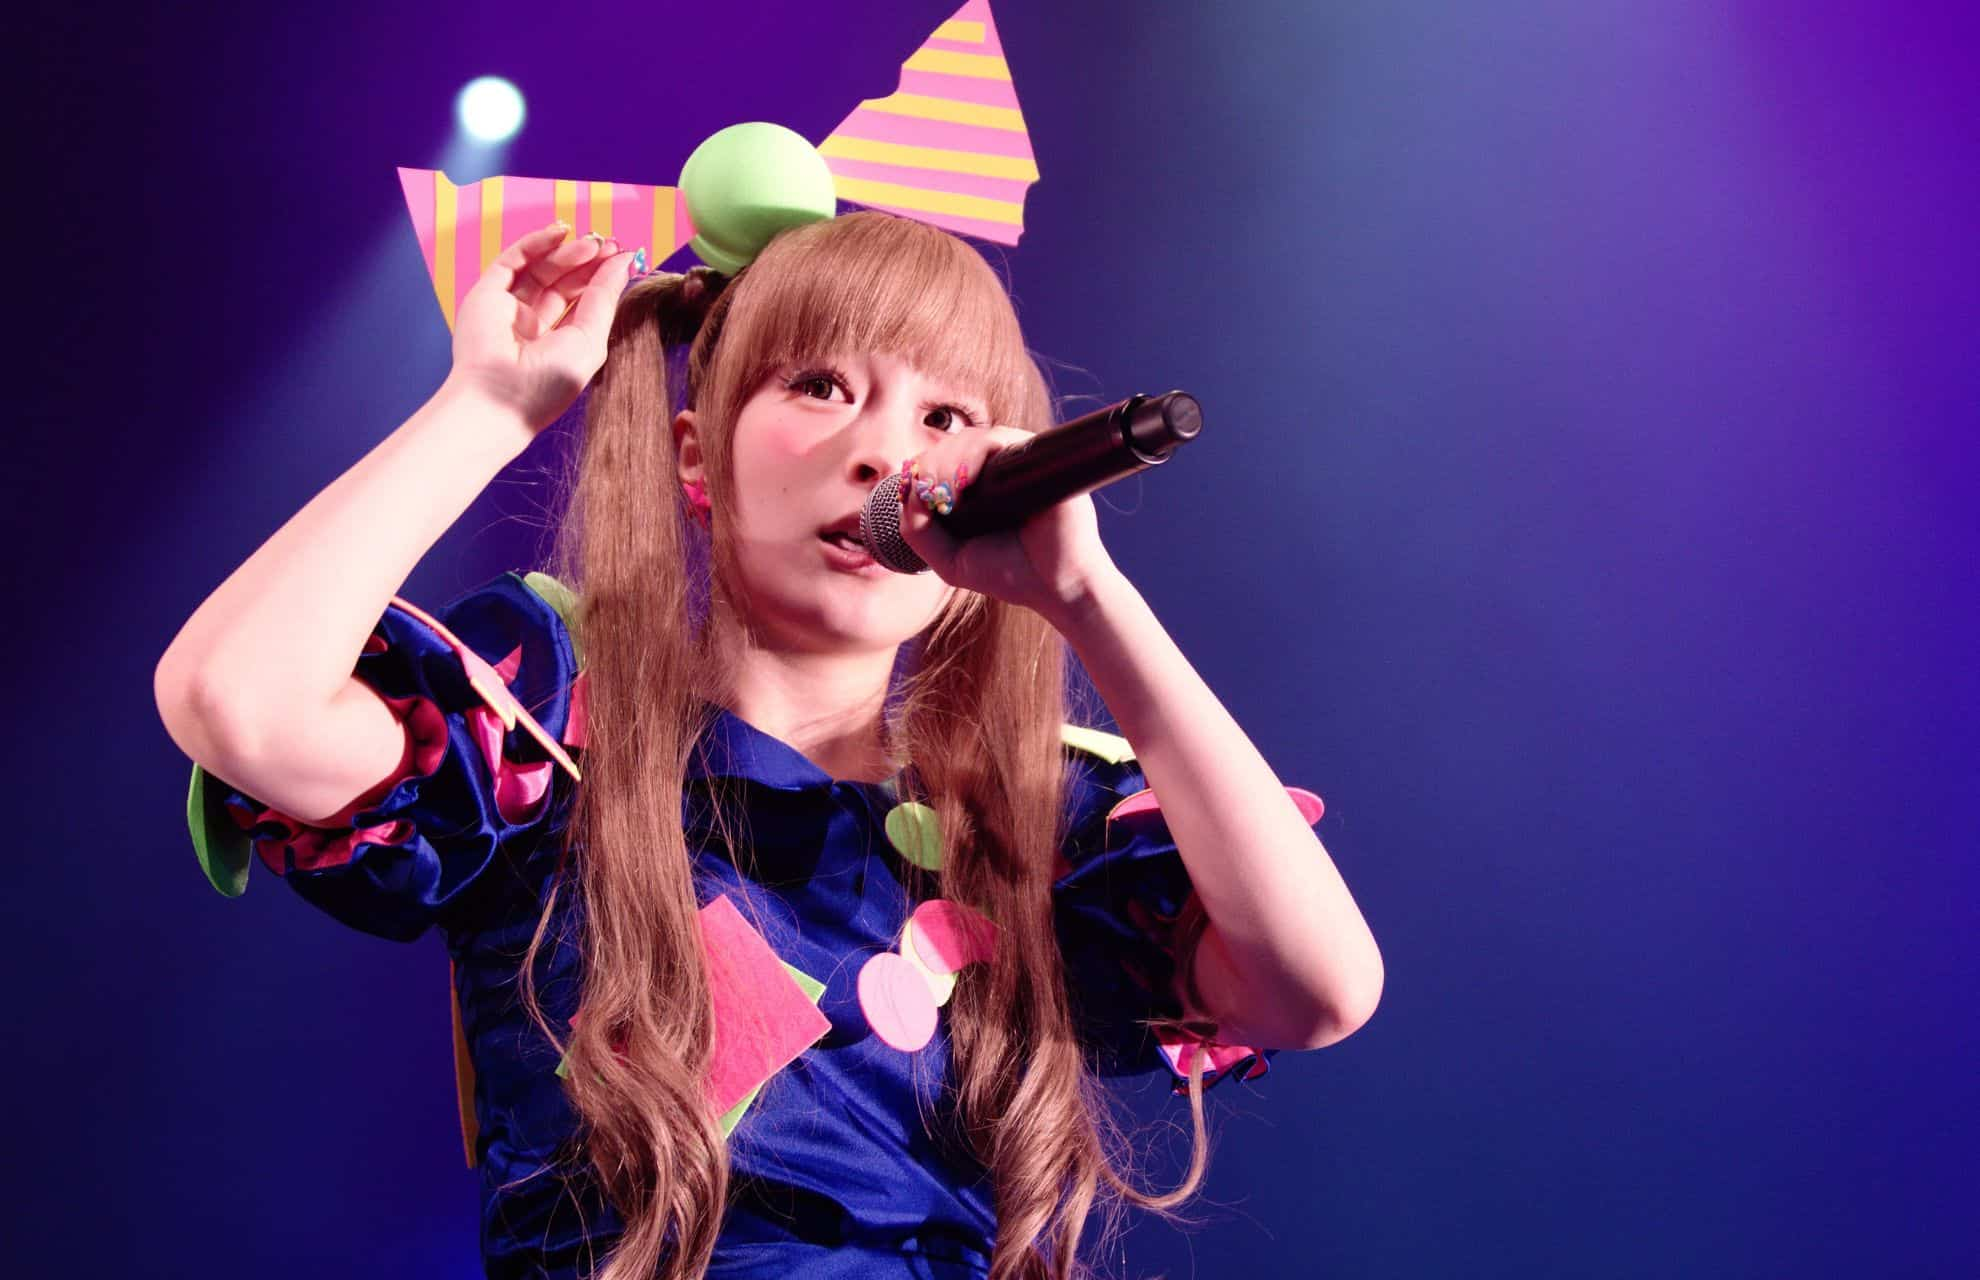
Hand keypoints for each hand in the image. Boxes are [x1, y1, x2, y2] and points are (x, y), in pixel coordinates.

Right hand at [444, 222, 639, 433]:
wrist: (500, 398)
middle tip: (608, 243)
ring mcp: (509, 309)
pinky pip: (513, 262)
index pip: (581, 301)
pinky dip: (535, 244)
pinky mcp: (487, 295)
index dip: (600, 278)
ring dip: (566, 253)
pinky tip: (558, 234)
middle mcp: (533, 325)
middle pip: (562, 282)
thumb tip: (623, 262)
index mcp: (559, 343)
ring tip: (591, 242)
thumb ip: (603, 299)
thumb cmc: (548, 383)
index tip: (621, 257)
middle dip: (586, 262)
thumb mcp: (590, 340)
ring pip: (540, 270)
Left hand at [895, 426, 1123, 627]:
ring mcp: (1019, 463)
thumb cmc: (1010, 574)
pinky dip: (974, 453)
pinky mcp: (1037, 459)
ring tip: (945, 493)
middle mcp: (1000, 471)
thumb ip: (918, 532)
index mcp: (979, 490)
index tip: (913, 495)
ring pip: (971, 439)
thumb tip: (906, 492)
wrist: (1057, 586)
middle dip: (930, 466)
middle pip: (952, 445)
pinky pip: (999, 439)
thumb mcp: (949, 561)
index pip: (941, 460)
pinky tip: (965, 482)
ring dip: (947, 460)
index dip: (921, 470)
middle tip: (927, 494)